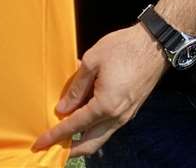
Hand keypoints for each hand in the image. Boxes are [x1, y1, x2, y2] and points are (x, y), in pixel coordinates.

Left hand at [34, 24, 165, 156]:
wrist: (154, 45)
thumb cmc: (123, 48)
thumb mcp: (92, 61)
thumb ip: (76, 88)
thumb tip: (63, 109)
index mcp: (106, 105)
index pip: (75, 126)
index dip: (55, 135)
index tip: (40, 142)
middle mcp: (117, 116)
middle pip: (90, 143)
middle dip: (70, 149)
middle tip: (51, 148)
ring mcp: (126, 115)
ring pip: (101, 137)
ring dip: (82, 140)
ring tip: (64, 136)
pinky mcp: (130, 110)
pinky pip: (109, 126)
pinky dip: (93, 129)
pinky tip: (82, 119)